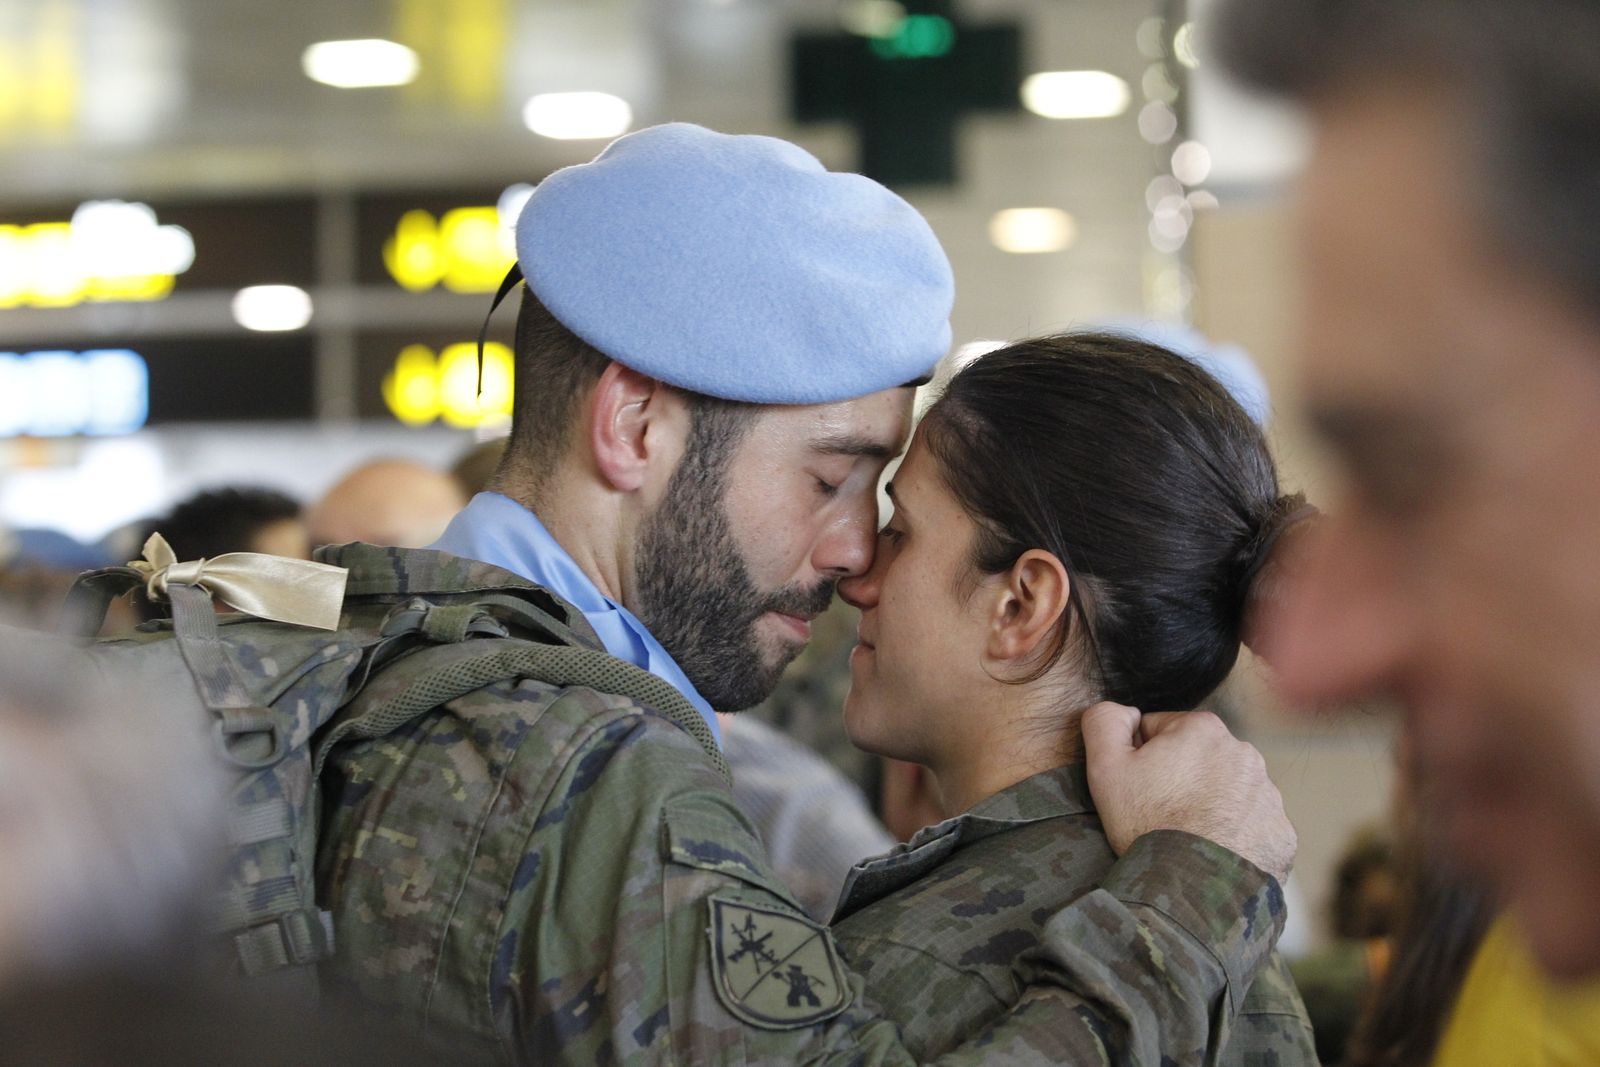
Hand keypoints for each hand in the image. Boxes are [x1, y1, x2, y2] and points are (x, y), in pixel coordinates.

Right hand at [1081, 702, 1295, 883]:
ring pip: (1227, 792)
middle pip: (1197, 760)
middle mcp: (1245, 754)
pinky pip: (1252, 827)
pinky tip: (1212, 853)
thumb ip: (1105, 722)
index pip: (1160, 730)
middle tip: (1158, 814)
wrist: (1193, 888)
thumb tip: (1122, 711)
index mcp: (1203, 730)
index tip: (1138, 788)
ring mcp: (1268, 796)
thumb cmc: (1147, 824)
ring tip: (1186, 837)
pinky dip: (1234, 837)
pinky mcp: (1281, 834)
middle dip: (1179, 780)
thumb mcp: (1105, 767)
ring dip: (1209, 806)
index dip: (1141, 758)